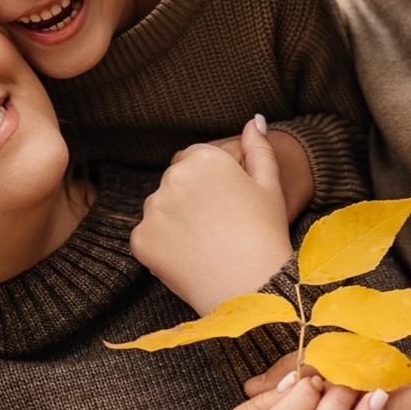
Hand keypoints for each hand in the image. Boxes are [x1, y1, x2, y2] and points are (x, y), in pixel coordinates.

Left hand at [132, 118, 292, 312]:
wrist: (251, 288)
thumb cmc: (265, 235)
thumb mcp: (270, 185)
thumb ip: (258, 148)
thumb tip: (253, 121)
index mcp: (203, 158)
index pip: (192, 159)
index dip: (210, 182)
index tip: (225, 204)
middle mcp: (172, 177)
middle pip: (174, 181)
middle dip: (189, 198)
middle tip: (217, 226)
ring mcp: (153, 209)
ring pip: (160, 208)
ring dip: (174, 220)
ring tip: (205, 243)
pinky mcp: (140, 239)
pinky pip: (148, 237)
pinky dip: (163, 246)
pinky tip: (189, 257)